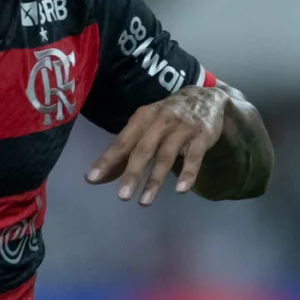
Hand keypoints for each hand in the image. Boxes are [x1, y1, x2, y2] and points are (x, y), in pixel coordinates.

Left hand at [87, 82, 226, 204]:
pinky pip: (194, 158)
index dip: (108, 160)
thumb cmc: (169, 117)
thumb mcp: (147, 126)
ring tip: (144, 202)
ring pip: (166, 157)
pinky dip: (188, 174)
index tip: (93, 179)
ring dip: (155, 180)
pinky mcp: (202, 137)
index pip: (122, 142)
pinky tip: (181, 189)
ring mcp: (182, 129)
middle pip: (143, 150)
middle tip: (122, 196)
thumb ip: (127, 150)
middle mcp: (160, 121)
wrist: (206, 98)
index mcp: (142, 118)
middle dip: (132, 173)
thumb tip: (100, 177)